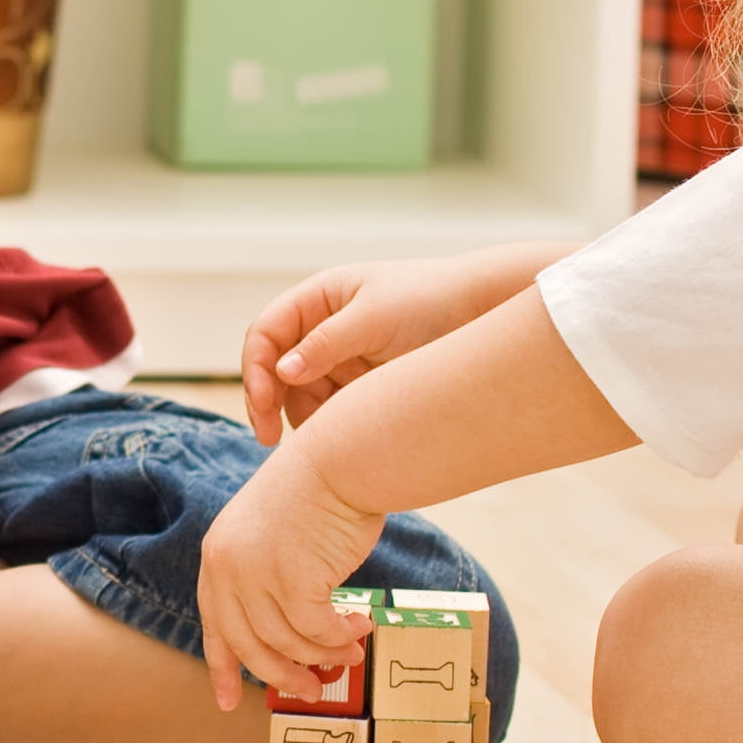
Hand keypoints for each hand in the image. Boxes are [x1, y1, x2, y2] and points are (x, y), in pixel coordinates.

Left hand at [192, 436, 391, 711]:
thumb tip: (290, 641)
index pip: (215, 625)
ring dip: (324, 653)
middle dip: (282, 674)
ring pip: (288, 641)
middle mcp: (228, 567)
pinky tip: (363, 626)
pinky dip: (341, 636)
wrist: (339, 461)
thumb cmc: (316, 496)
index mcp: (217, 557)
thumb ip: (266, 580)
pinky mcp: (293, 580)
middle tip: (311, 690)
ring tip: (353, 651)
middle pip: (248, 645)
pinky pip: (318, 630)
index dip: (222, 667)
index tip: (228, 702)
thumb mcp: (270, 536)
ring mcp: (257, 574)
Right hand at [243, 249, 538, 442]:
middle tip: (269, 439)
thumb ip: (326, 344)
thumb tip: (282, 372)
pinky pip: (331, 407)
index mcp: (319, 299)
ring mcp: (342, 357)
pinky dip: (327, 425)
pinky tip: (338, 442)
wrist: (487, 312)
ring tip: (317, 443)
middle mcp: (323, 327)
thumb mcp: (376, 318)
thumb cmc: (432, 300)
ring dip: (299, 417)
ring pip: (300, 394)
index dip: (255, 367)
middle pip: (275, 368)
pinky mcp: (363, 383)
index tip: (263, 404)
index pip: (266, 333)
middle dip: (267, 401)